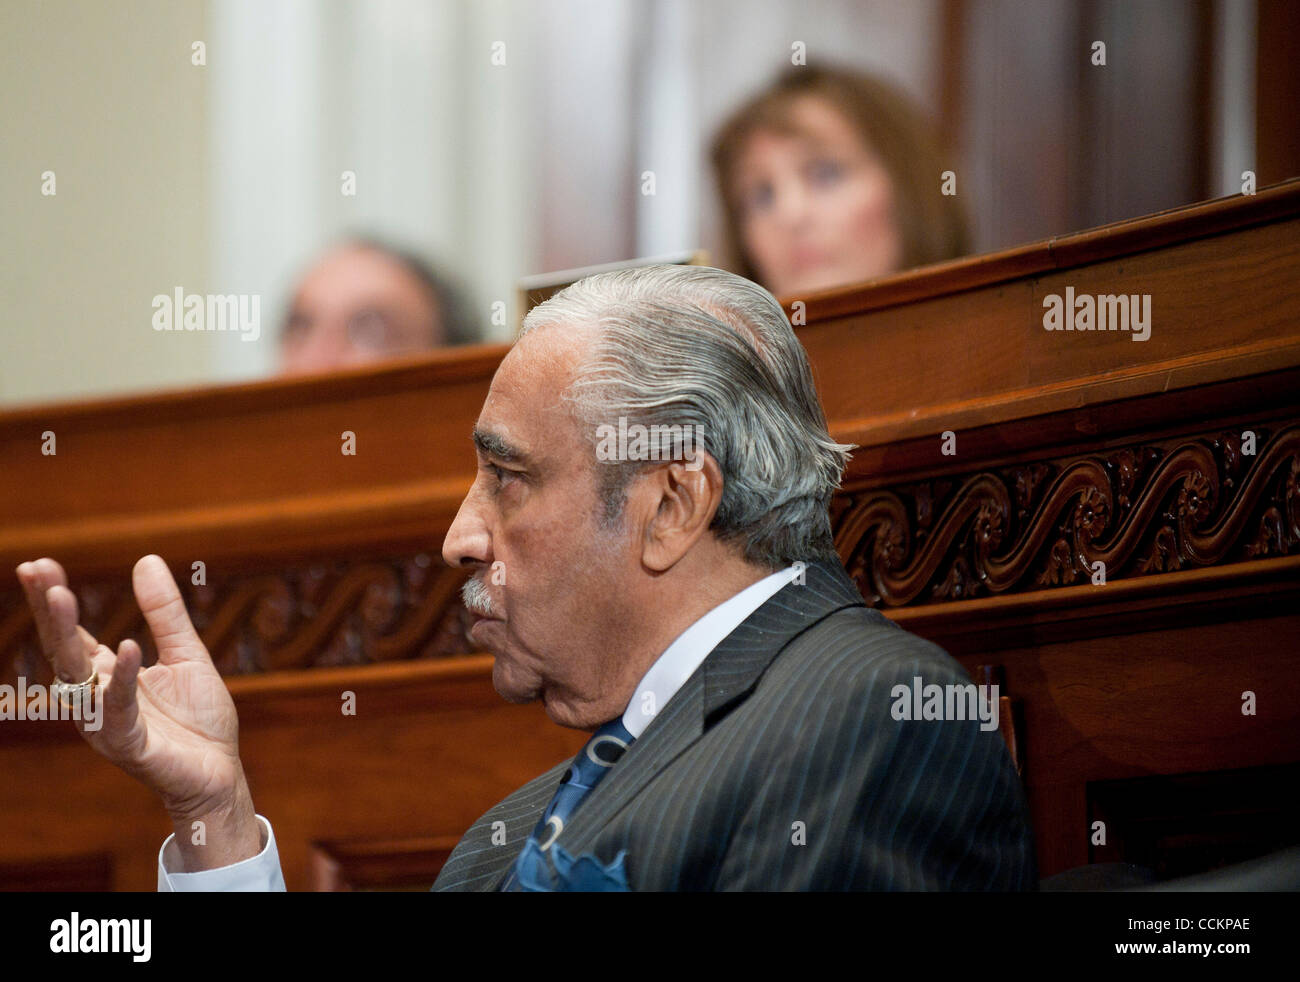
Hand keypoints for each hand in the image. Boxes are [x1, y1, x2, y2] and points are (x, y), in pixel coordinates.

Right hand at [16, 555, 260, 869]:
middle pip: (64, 648)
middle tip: (35, 570)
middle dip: (49, 610)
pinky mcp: (129, 744)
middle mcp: (96, 697)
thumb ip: (165, 612)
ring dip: (67, 635)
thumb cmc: (198, 718)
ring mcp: (107, 721)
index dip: (55, 600)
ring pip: (78, 675)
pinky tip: (126, 646)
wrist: (220, 771)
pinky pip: (119, 708)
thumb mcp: (186, 653)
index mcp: (107, 675)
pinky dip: (122, 678)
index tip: (40, 564)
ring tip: (61, 594)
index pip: (72, 634)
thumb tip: (146, 559)